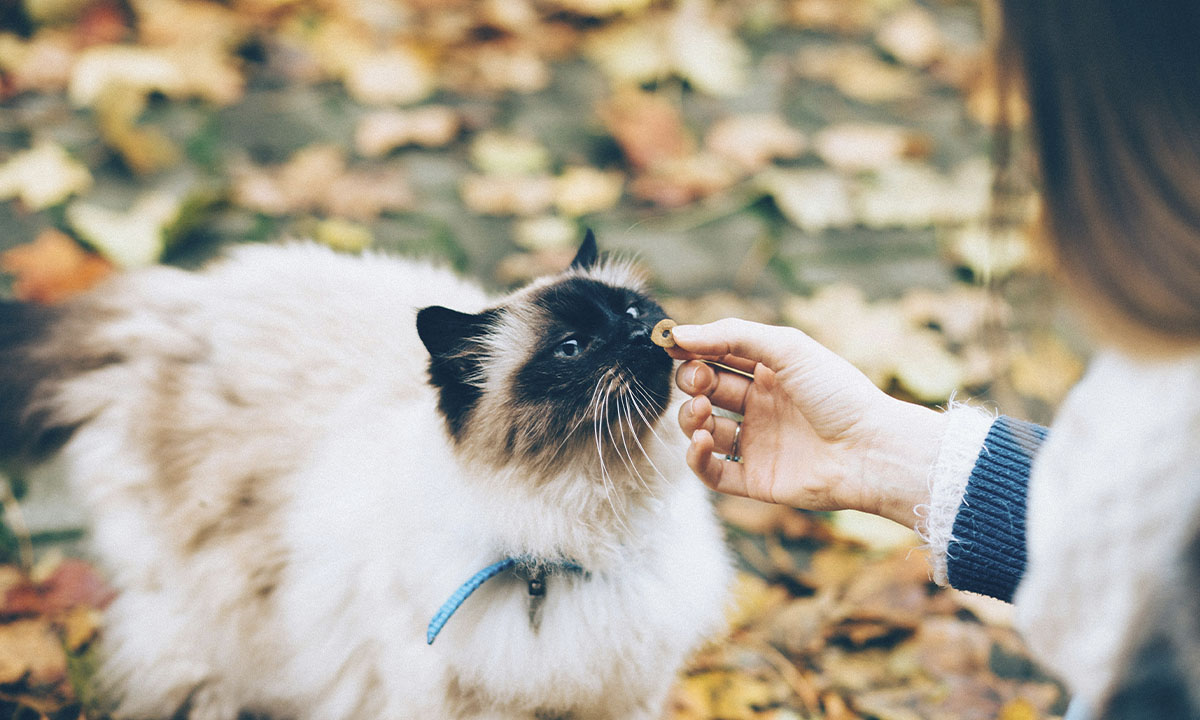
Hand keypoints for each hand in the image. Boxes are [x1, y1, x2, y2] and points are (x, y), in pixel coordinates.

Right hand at [669, 319, 946, 528]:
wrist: (871, 449)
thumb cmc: (838, 393)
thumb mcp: (786, 348)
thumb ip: (731, 335)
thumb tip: (679, 334)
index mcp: (771, 373)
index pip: (718, 357)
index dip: (694, 351)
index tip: (673, 347)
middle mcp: (761, 407)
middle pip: (706, 391)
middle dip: (691, 382)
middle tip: (699, 381)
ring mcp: (757, 444)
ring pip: (703, 429)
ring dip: (690, 417)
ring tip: (702, 412)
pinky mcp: (755, 479)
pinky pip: (711, 471)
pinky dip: (696, 457)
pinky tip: (703, 440)